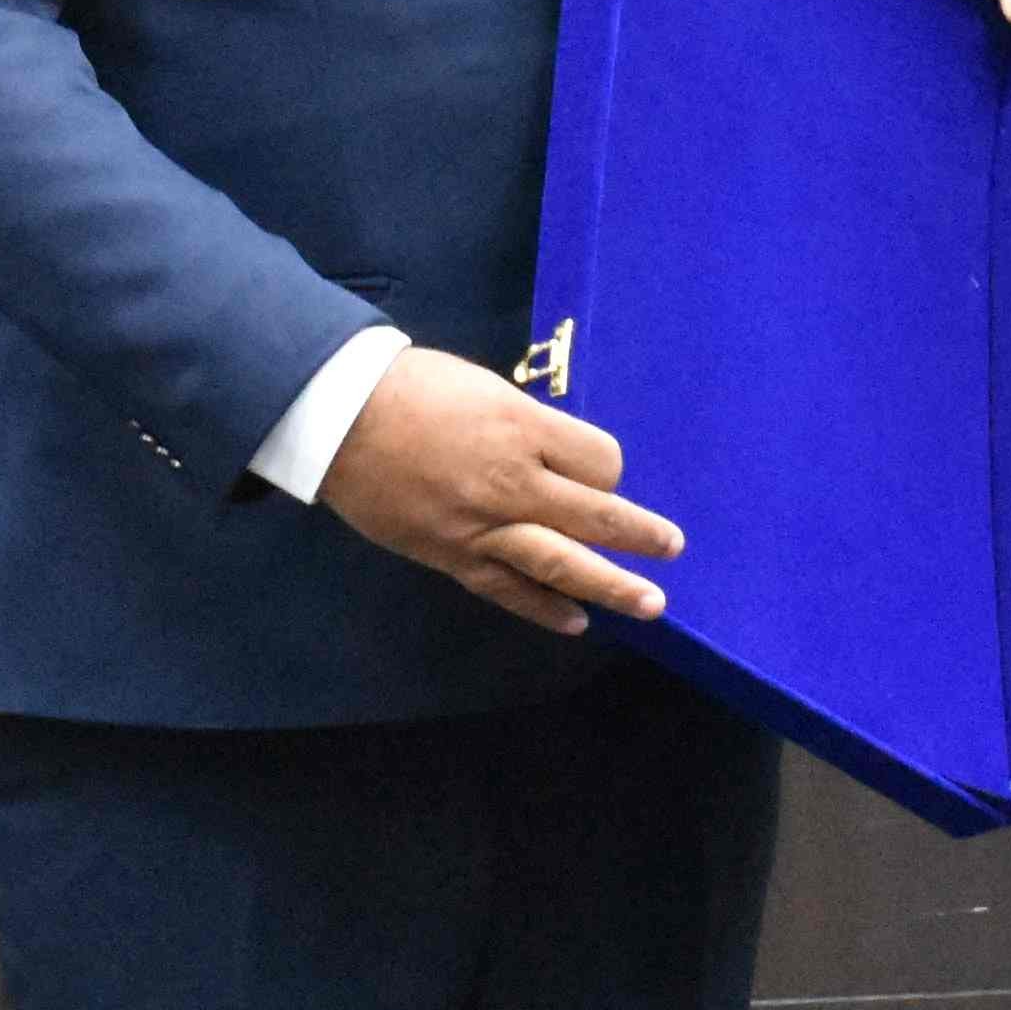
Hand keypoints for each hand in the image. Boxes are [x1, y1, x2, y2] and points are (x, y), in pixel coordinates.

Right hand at [318, 347, 681, 636]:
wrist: (338, 417)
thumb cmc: (411, 387)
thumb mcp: (486, 389)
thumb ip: (529, 426)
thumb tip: (561, 456)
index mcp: (525, 429)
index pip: (601, 462)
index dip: (608, 470)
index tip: (599, 473)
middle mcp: (514, 481)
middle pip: (597, 516)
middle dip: (641, 534)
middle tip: (672, 547)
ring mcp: (484, 525)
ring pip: (563, 563)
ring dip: (613, 585)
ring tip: (652, 603)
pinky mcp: (454, 555)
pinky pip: (509, 589)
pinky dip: (545, 608)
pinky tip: (576, 622)